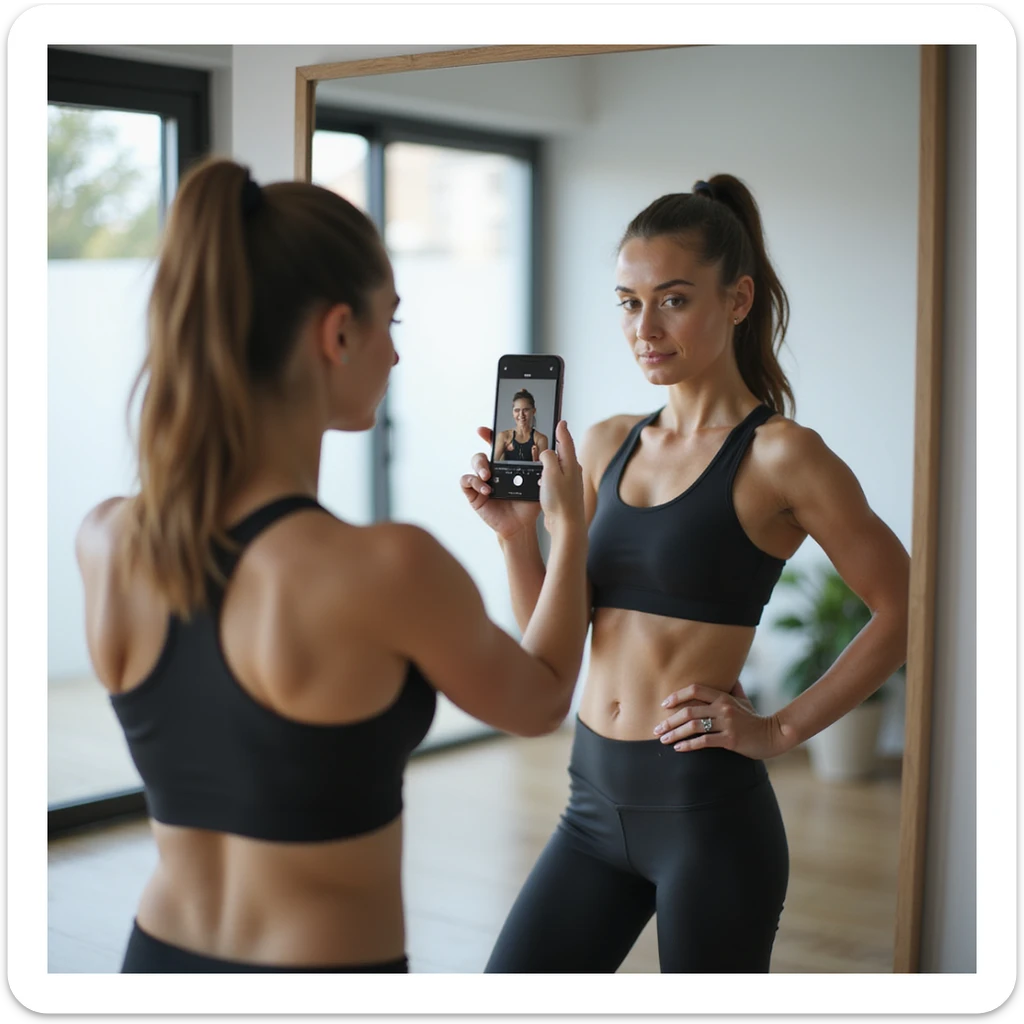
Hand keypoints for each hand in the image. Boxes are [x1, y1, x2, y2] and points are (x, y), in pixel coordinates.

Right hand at [461, 427, 541, 538]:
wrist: (522, 525)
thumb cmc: (529, 503)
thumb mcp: (538, 483)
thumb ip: (541, 468)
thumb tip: (546, 452)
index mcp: (508, 464)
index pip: (497, 445)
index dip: (490, 435)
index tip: (484, 429)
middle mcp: (493, 469)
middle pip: (484, 451)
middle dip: (484, 450)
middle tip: (490, 459)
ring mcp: (482, 480)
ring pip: (474, 462)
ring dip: (480, 466)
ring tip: (488, 476)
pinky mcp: (474, 493)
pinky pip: (466, 481)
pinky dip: (474, 482)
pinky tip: (486, 490)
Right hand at [537, 420, 584, 537]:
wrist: (567, 526)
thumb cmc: (561, 501)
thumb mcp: (552, 472)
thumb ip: (549, 457)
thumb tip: (546, 452)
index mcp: (571, 464)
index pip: (566, 441)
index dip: (562, 430)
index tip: (561, 421)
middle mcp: (572, 472)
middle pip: (564, 452)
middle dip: (557, 443)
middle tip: (552, 433)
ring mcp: (568, 483)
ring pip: (559, 466)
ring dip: (551, 459)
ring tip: (543, 454)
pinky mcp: (563, 494)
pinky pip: (554, 478)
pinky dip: (547, 473)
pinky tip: (541, 477)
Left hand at [652, 684, 784, 760]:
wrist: (773, 735)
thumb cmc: (754, 719)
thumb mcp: (743, 700)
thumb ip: (732, 688)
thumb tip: (729, 676)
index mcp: (723, 696)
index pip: (695, 689)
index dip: (677, 695)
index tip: (664, 705)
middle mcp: (723, 707)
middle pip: (689, 710)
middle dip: (670, 720)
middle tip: (657, 728)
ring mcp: (727, 723)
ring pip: (694, 726)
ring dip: (675, 733)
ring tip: (664, 740)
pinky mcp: (730, 739)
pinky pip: (705, 741)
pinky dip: (689, 745)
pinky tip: (679, 749)